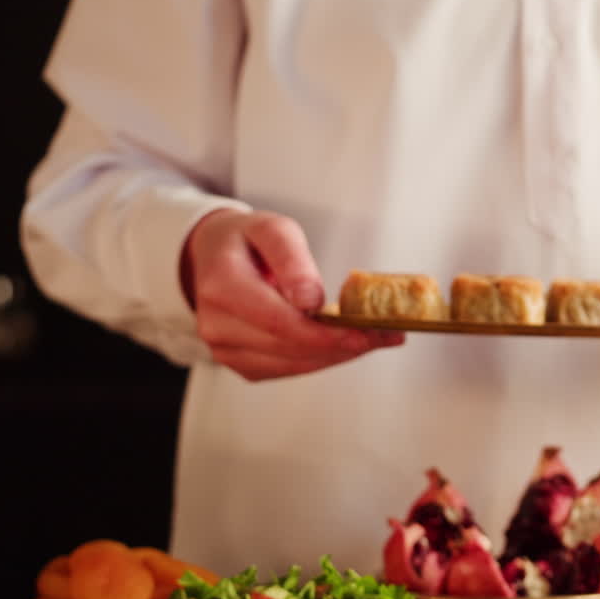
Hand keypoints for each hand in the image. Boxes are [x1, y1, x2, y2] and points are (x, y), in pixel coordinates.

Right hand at [182, 208, 401, 380]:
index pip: (278, 321)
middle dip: (341, 345)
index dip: (323, 334)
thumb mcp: (272, 229)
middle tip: (385, 335)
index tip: (363, 332)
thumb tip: (311, 300)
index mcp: (222, 285)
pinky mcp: (240, 363)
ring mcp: (224, 349)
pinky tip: (345, 345)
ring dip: (337, 355)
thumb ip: (291, 259)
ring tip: (375, 339)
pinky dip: (320, 359)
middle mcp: (217, 324)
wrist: (214, 258)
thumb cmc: (246, 241)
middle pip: (289, 347)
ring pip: (292, 364)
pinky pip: (287, 369)